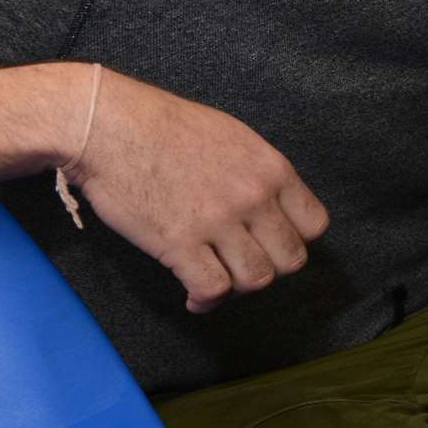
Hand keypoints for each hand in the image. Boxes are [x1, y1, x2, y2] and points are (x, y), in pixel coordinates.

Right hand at [64, 70, 329, 312]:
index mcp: (272, 169)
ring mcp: (218, 221)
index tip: (272, 243)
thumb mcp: (234, 138)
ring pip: (256, 280)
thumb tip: (272, 205)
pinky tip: (195, 297)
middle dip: (269, 268)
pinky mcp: (180, 243)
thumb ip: (259, 174)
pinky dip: (206, 301)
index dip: (294, 239)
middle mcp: (254, 197)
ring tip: (218, 279)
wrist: (112, 126)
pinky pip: (212, 289)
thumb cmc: (167, 128)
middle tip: (242, 265)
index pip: (314, 224)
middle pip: (291, 259)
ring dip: (237, 287)